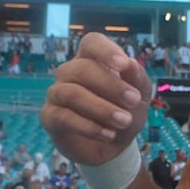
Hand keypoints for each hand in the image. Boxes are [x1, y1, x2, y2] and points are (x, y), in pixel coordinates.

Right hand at [42, 33, 151, 165]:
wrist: (114, 145)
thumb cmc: (126, 110)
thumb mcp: (140, 94)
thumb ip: (137, 78)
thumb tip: (131, 63)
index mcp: (92, 59)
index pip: (91, 43)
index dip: (105, 51)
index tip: (123, 65)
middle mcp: (70, 72)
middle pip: (82, 68)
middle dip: (111, 86)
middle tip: (134, 101)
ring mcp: (56, 93)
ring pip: (71, 93)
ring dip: (101, 108)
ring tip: (124, 121)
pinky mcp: (49, 116)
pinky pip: (63, 117)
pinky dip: (89, 127)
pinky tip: (109, 134)